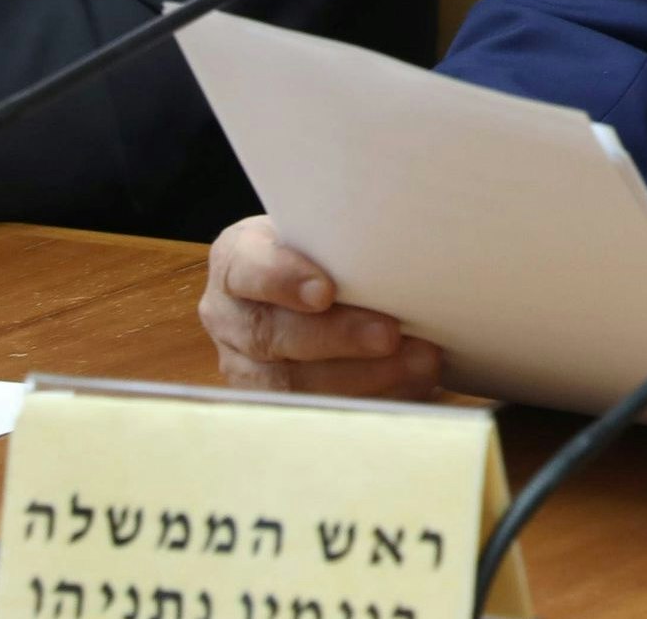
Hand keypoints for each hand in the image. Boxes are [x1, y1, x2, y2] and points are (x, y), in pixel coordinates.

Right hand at [199, 216, 443, 398]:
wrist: (308, 288)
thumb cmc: (324, 254)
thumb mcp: (324, 235)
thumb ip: (344, 244)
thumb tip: (401, 254)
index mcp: (235, 263)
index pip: (246, 269)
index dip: (283, 281)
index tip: (326, 291)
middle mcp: (229, 318)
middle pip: (272, 334)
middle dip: (337, 337)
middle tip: (389, 335)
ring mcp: (244, 367)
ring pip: (292, 383)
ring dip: (361, 377)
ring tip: (416, 362)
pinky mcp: (272, 404)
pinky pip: (316, 411)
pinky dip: (369, 399)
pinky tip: (410, 386)